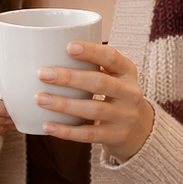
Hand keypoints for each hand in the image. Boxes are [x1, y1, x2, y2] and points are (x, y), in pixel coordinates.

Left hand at [35, 41, 153, 162]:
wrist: (142, 131)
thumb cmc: (118, 97)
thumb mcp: (116, 78)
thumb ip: (95, 67)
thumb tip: (51, 54)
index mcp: (128, 72)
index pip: (112, 57)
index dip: (91, 51)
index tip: (68, 47)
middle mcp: (130, 93)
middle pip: (99, 83)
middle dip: (69, 78)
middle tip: (43, 74)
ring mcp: (125, 117)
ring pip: (93, 110)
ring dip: (64, 104)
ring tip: (40, 99)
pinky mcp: (116, 136)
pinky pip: (89, 134)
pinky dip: (67, 131)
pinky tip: (48, 126)